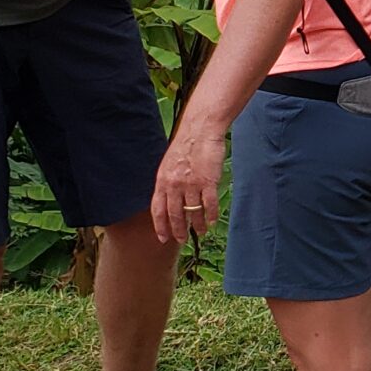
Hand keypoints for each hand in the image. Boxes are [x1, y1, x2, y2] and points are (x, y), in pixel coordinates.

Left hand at [150, 124, 225, 247]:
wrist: (200, 130)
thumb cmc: (186, 146)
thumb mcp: (169, 165)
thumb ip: (168, 183)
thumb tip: (169, 201)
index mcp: (162, 181)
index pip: (158, 210)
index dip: (160, 226)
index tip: (163, 238)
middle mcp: (174, 185)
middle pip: (175, 215)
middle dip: (178, 230)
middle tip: (182, 240)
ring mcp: (191, 184)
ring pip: (193, 212)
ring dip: (197, 225)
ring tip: (201, 232)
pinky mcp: (207, 181)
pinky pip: (208, 205)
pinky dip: (211, 215)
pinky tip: (212, 221)